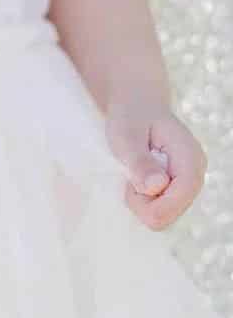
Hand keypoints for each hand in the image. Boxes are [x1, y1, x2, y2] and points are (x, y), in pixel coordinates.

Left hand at [106, 101, 206, 230]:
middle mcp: (196, 175)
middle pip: (170, 215)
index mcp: (190, 159)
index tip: (129, 184)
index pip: (179, 199)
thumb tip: (156, 187)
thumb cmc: (130, 116)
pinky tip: (140, 180)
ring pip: (164, 216)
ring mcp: (188, 185)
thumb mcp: (126, 134)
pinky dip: (144, 200)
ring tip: (134, 174)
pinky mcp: (179, 190)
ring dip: (142, 201)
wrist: (136, 105)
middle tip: (129, 175)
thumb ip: (139, 161)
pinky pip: (161, 210)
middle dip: (143, 202)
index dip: (149, 202)